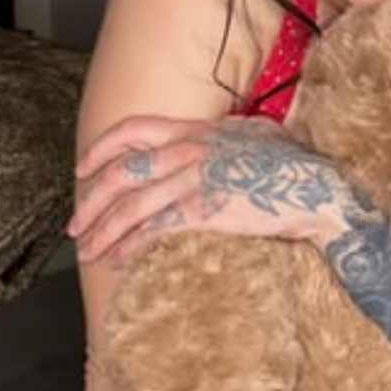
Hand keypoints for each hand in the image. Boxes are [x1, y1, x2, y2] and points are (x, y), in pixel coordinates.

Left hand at [69, 114, 355, 266]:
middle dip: (91, 203)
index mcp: (194, 130)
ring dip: (103, 232)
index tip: (82, 169)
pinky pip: (155, 230)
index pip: (132, 130)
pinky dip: (131, 246)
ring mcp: (195, 181)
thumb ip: (216, 135)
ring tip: (88, 252)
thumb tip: (201, 137)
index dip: (101, 150)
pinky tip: (119, 260)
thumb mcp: (248, 133)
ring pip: (132, 207)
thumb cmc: (289, 163)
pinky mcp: (205, 211)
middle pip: (121, 174)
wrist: (315, 188)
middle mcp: (188, 151)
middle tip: (75, 227)